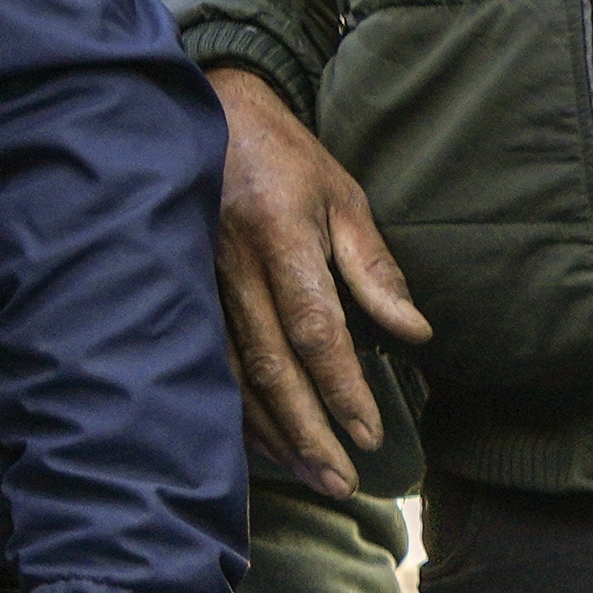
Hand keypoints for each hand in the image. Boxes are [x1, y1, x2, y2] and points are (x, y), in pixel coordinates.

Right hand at [207, 67, 422, 495]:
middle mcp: (230, 261)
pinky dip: (233, 409)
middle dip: (307, 431)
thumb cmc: (286, 158)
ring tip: (310, 476)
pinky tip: (261, 444)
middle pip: (270, 364)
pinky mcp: (177, 287)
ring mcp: (196, 276)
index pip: (314, 328)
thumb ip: (375, 267)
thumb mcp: (342, 197)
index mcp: (278, 234)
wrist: (206, 110)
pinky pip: (205, 360)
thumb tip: (415, 334)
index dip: (341, 387)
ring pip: (230, 373)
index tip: (369, 433)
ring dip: (271, 433)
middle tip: (341, 482)